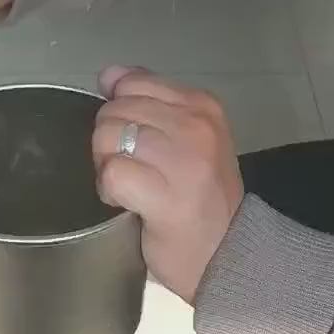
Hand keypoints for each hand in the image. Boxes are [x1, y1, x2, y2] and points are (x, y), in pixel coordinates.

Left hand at [94, 66, 243, 305]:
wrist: (227, 257)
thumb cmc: (201, 204)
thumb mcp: (186, 141)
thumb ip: (150, 105)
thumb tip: (107, 76)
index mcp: (201, 105)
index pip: (131, 83)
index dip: (118, 114)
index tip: (134, 147)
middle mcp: (194, 125)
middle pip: (114, 111)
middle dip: (108, 144)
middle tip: (130, 174)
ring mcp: (182, 160)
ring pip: (108, 138)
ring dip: (106, 167)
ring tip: (128, 190)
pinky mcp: (165, 195)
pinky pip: (113, 174)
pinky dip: (110, 191)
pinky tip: (126, 205)